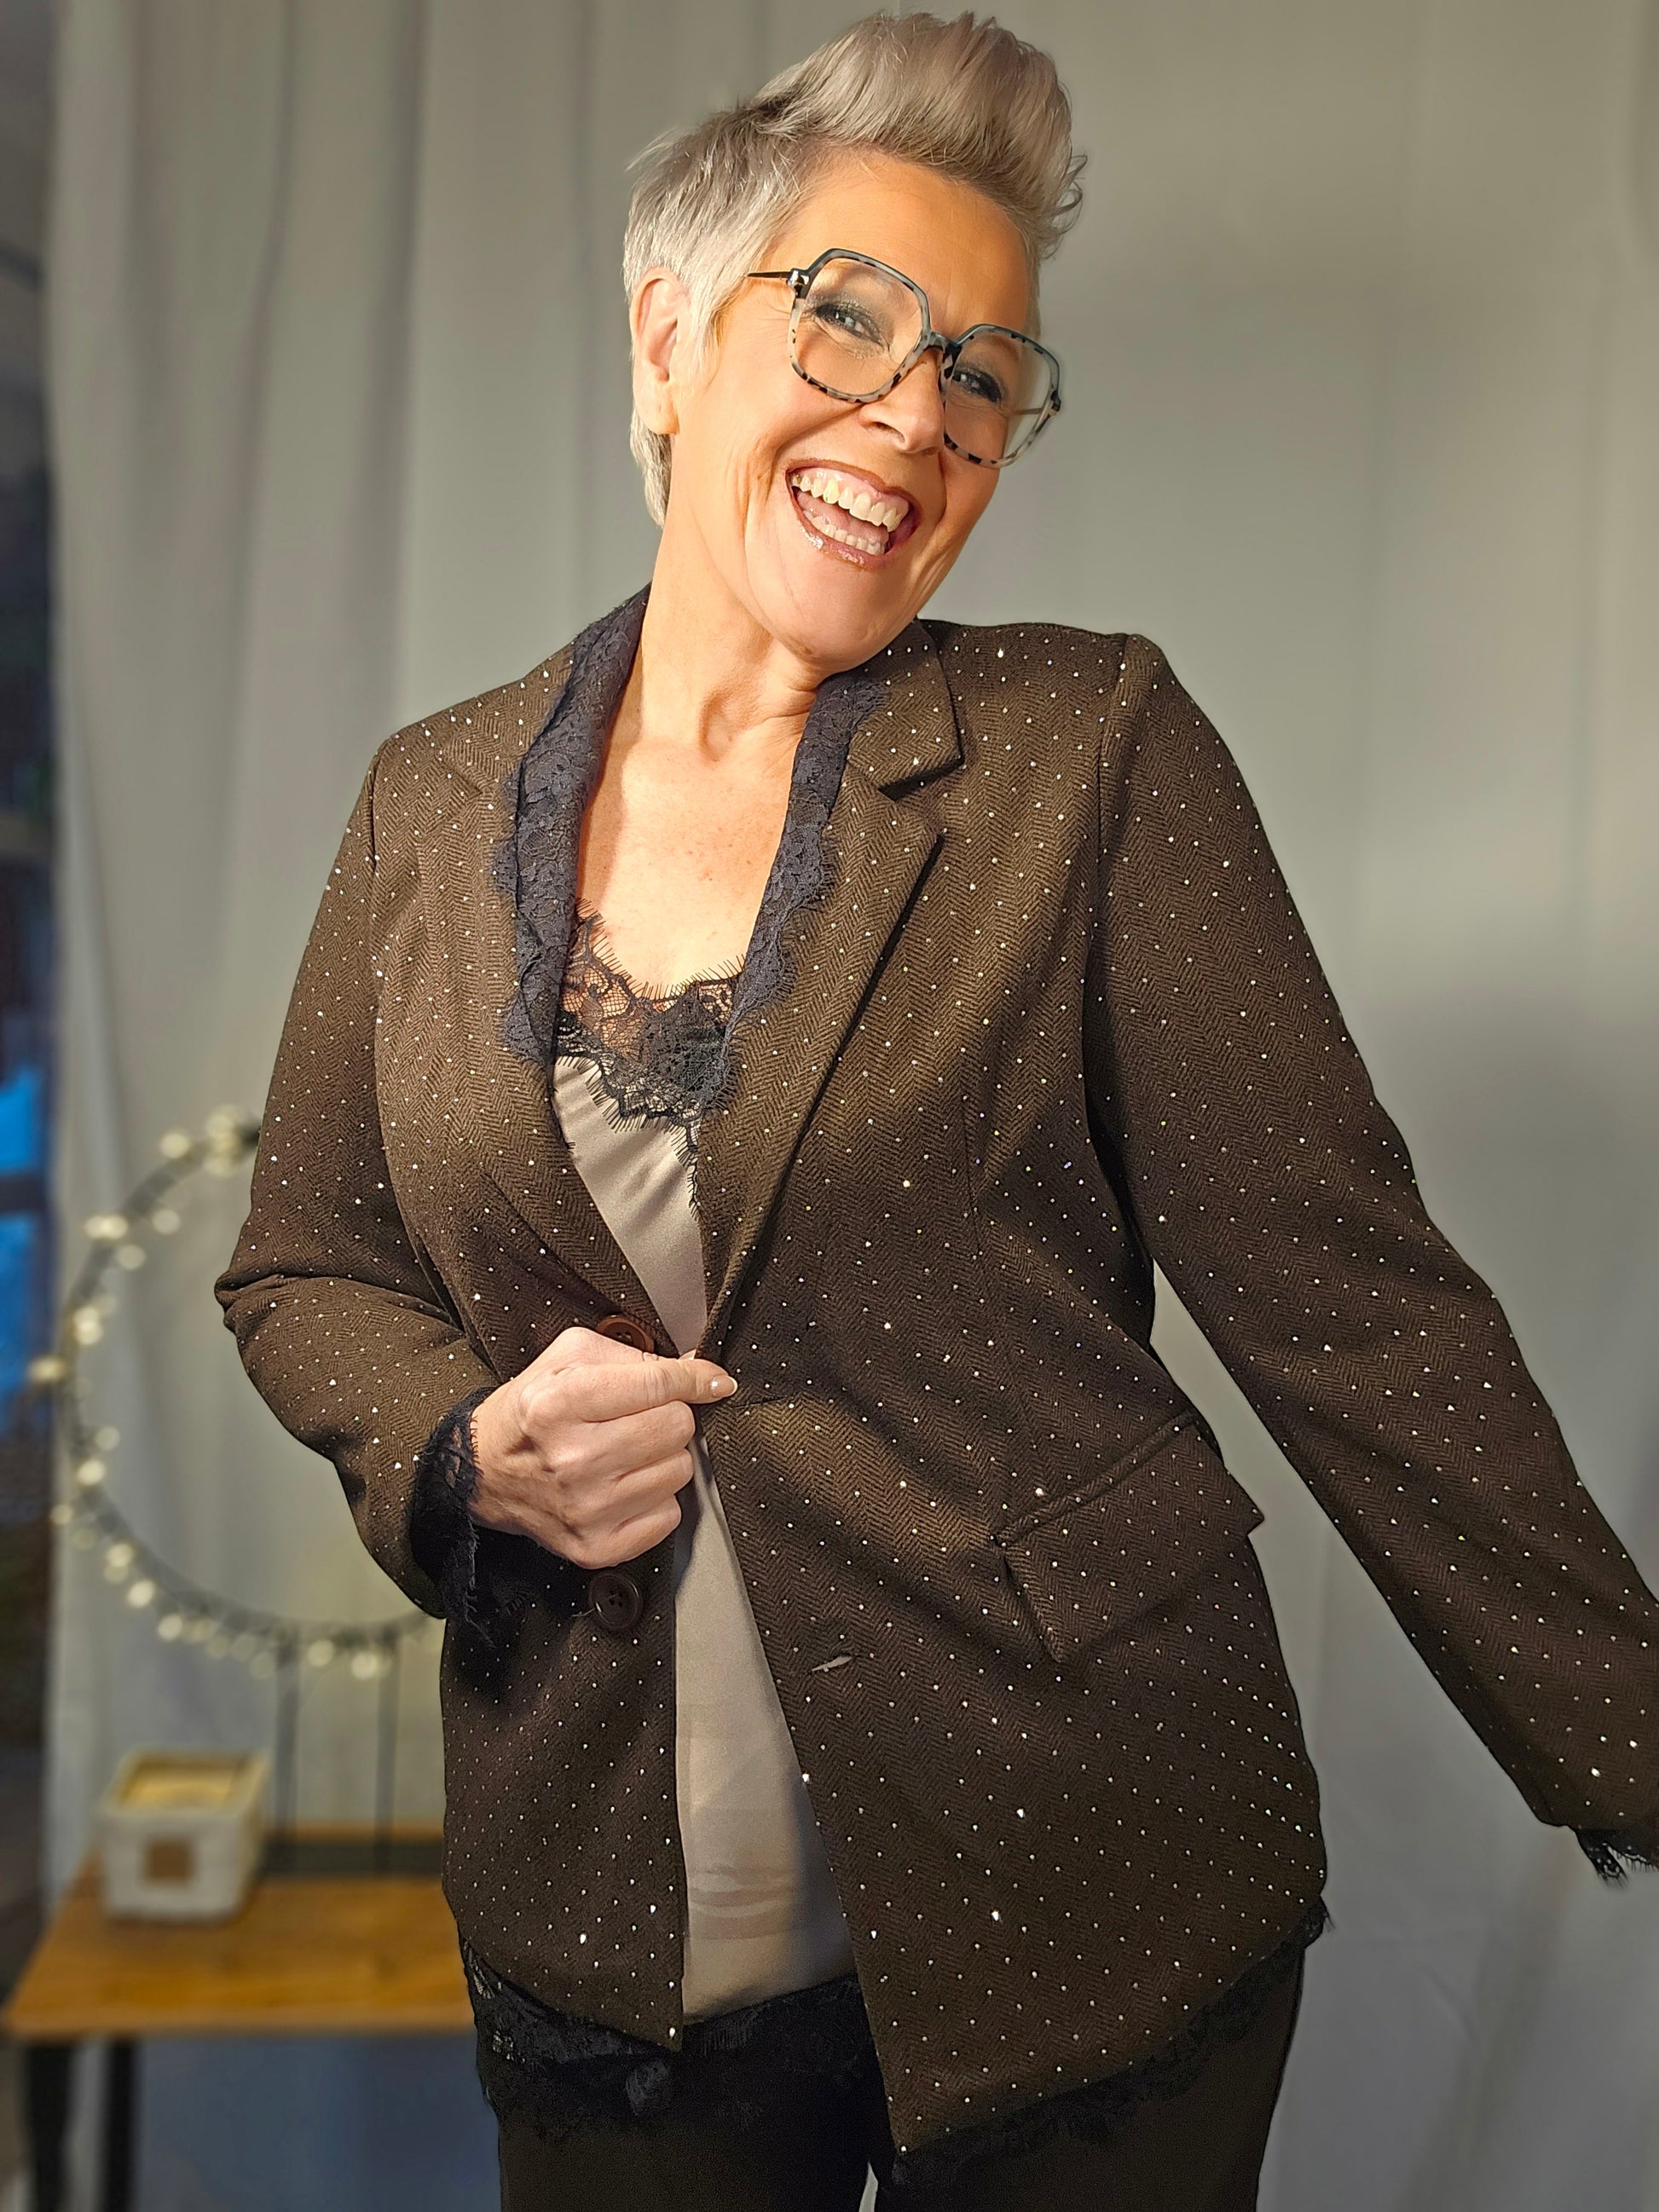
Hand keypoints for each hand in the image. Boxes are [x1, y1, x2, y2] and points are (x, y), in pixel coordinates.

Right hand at [466, 1325, 735, 1567]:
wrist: (484, 1471)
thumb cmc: (531, 1410)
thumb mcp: (569, 1358)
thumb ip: (637, 1355)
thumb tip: (702, 1369)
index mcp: (560, 1403)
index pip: (660, 1384)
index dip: (696, 1378)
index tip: (711, 1380)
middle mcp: (572, 1458)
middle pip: (677, 1427)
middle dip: (668, 1416)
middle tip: (637, 1420)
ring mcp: (585, 1508)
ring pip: (680, 1471)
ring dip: (662, 1459)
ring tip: (626, 1454)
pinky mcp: (596, 1546)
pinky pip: (668, 1515)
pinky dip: (655, 1500)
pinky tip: (624, 1486)